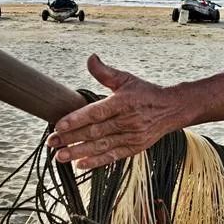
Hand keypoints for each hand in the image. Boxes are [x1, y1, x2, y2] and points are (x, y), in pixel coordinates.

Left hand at [46, 54, 177, 169]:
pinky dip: (96, 162)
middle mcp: (127, 121)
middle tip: (51, 142)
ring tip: (60, 156)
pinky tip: (80, 165)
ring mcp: (131, 136)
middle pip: (94, 132)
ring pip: (101, 146)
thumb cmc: (145, 92)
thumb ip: (105, 72)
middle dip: (71, 138)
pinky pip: (113, 156)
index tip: (58, 126)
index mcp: (123, 102)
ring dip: (79, 152)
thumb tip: (90, 58)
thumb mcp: (126, 78)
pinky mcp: (135, 148)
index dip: (76, 120)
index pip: (96, 112)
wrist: (172, 109)